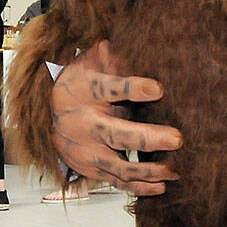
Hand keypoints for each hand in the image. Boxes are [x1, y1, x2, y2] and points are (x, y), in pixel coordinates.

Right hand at [50, 41, 182, 195]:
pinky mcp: (90, 170)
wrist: (49, 115)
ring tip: (175, 168)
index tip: (158, 88)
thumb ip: (110, 55)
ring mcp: (84, 151)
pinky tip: (161, 186)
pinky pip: (115, 182)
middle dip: (147, 138)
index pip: (107, 88)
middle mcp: (80, 124)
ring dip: (148, 169)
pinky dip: (139, 187)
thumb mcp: (89, 64)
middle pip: (114, 134)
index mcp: (82, 91)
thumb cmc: (80, 84)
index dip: (132, 88)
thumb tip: (132, 39)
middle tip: (177, 138)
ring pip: (117, 165)